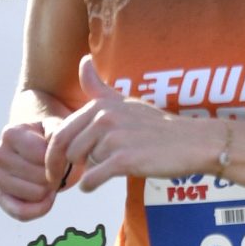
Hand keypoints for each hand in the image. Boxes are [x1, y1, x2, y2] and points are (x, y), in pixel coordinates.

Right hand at [0, 116, 60, 222]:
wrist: (38, 150)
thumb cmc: (49, 139)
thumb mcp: (56, 128)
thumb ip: (56, 134)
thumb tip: (49, 155)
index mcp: (10, 134)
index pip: (42, 155)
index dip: (59, 161)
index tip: (64, 158)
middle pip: (41, 177)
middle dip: (55, 176)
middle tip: (57, 171)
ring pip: (34, 195)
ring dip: (49, 191)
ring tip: (50, 181)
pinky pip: (21, 213)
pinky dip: (39, 210)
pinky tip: (48, 200)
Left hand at [45, 55, 222, 192]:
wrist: (192, 143)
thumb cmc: (157, 127)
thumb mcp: (126, 102)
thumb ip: (100, 88)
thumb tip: (83, 61)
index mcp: (101, 105)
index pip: (62, 130)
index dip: (52, 152)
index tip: (52, 165)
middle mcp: (105, 117)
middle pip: (67, 149)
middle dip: (62, 166)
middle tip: (62, 178)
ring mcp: (115, 138)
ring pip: (82, 163)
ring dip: (87, 171)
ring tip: (104, 169)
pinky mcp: (124, 160)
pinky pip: (92, 178)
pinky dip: (89, 185)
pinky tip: (94, 185)